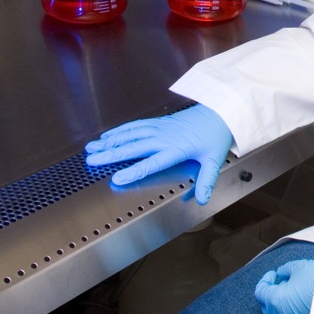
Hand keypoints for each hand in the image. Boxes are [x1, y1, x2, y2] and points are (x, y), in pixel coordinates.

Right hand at [84, 104, 232, 204]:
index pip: (151, 163)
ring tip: (92, 147)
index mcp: (176, 149)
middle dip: (111, 154)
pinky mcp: (159, 122)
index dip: (133, 171)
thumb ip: (206, 181)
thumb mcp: (214, 160)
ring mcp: (160, 128)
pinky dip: (120, 130)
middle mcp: (164, 138)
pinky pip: (136, 126)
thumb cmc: (216, 136)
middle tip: (92, 160)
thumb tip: (201, 200)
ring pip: (131, 134)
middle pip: (133, 147)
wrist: (220, 112)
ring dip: (110, 141)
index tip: (117, 179)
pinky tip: (108, 135)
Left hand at [255, 259, 313, 313]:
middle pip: (266, 305)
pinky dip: (289, 309)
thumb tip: (282, 273)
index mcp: (275, 300)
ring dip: (280, 301)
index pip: (260, 291)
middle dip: (270, 292)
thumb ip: (285, 270)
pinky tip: (299, 299)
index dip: (265, 280)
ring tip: (291, 289)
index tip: (273, 274)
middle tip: (280, 281)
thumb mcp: (299, 267)